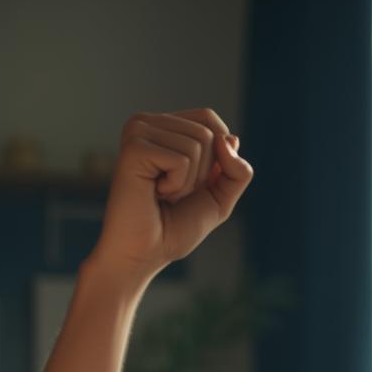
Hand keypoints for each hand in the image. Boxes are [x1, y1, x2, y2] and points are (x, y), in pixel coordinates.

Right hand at [87, 109, 253, 283]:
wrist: (145, 253)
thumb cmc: (175, 227)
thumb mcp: (220, 197)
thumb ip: (237, 169)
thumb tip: (231, 138)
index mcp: (164, 128)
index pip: (209, 118)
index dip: (218, 154)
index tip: (192, 184)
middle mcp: (147, 123)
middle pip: (208, 132)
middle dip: (203, 173)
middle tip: (173, 193)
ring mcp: (137, 131)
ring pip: (198, 143)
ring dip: (189, 181)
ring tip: (162, 194)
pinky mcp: (133, 147)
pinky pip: (182, 159)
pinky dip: (177, 184)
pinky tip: (154, 193)